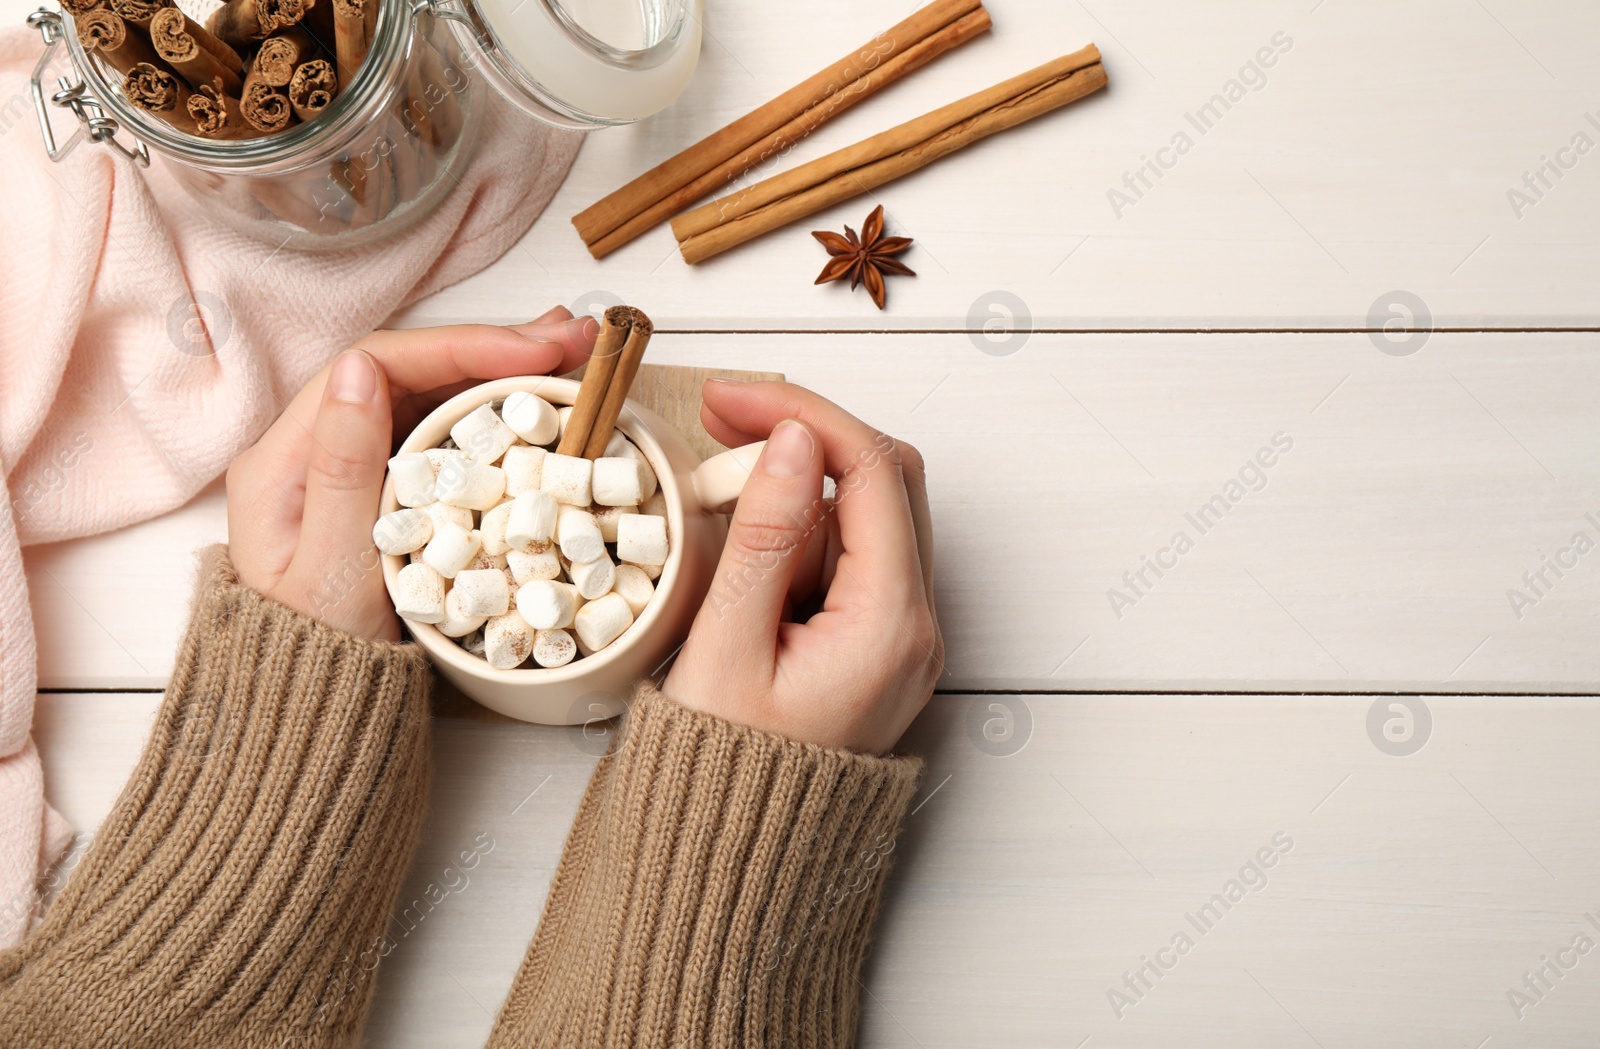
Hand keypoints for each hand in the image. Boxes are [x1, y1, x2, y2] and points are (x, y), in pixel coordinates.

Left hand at [225, 308, 596, 640]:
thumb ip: (344, 467)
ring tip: (567, 354)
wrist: (312, 719)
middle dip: (494, 348)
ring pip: (427, 395)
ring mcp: (347, 469)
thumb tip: (358, 366)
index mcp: (284, 458)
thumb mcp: (333, 570)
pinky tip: (533, 400)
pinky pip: (435, 434)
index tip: (535, 351)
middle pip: (409, 370)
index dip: (462, 347)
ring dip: (499, 370)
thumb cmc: (318, 658)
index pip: (379, 365)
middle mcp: (310, 450)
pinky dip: (489, 410)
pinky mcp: (382, 493)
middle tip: (573, 338)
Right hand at [663, 380, 941, 754]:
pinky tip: (743, 536)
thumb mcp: (727, 647)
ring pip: (868, 514)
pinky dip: (801, 529)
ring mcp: (901, 636)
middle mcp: (915, 626)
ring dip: (798, 484)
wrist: (735, 862)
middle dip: (807, 436)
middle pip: (885, 481)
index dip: (804, 414)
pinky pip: (852, 557)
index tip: (731, 397)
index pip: (872, 471)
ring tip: (714, 492)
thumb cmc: (724, 776)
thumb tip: (795, 440)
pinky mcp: (876, 644)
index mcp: (891, 625)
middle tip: (721, 419)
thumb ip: (764, 536)